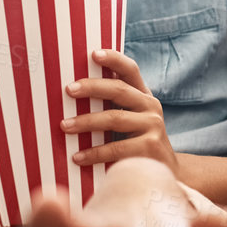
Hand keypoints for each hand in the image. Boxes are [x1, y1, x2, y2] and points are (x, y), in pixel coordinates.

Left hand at [59, 48, 178, 173]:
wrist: (163, 172)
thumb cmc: (135, 143)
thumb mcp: (129, 120)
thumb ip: (112, 106)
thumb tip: (72, 94)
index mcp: (143, 95)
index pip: (130, 70)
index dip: (113, 59)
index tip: (93, 53)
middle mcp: (151, 106)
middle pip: (119, 90)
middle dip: (91, 87)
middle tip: (68, 90)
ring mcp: (153, 126)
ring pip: (114, 118)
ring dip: (86, 121)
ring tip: (64, 126)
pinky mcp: (150, 147)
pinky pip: (116, 147)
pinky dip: (94, 152)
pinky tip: (77, 156)